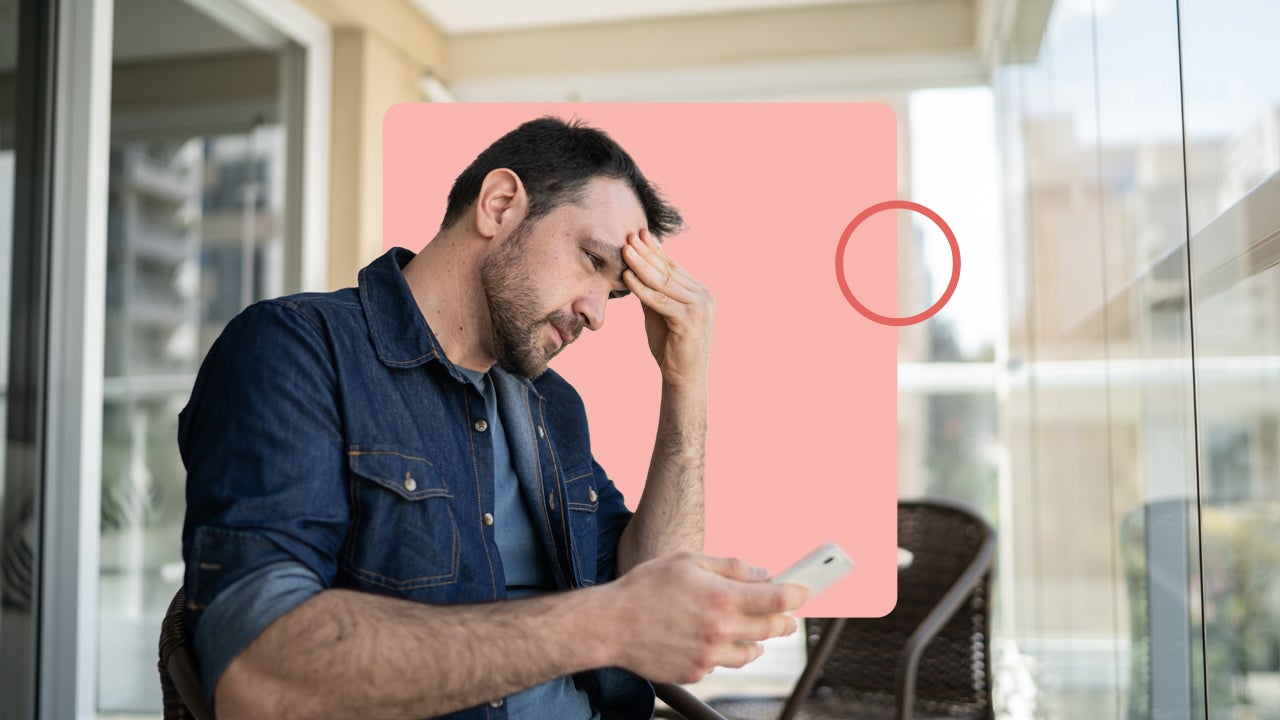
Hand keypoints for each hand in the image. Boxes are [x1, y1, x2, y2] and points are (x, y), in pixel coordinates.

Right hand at [600, 552, 808, 683]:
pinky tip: (709, 637)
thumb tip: (762, 573)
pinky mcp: (697, 672)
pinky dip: (724, 651)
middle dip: (784, 621)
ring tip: (747, 628)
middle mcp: (720, 630)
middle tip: (785, 615)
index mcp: (722, 598)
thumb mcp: (688, 561)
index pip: (777, 599)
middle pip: (771, 629)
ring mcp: (709, 655)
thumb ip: (730, 567)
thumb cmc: (646, 587)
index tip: (805, 593)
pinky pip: (722, 663)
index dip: (797, 595)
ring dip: (756, 640)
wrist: (610, 624)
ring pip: (751, 652)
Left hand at [622, 230, 714, 388]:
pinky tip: (627, 277)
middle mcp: (704, 296)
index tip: (639, 234)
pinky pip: (660, 301)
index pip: (674, 267)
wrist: (685, 379)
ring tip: (625, 250)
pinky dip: (642, 288)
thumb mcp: (661, 314)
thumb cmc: (671, 348)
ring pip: (664, 282)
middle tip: (629, 236)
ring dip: (642, 265)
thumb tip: (636, 269)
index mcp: (700, 292)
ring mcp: (699, 308)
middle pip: (669, 270)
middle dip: (647, 253)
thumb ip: (653, 293)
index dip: (655, 250)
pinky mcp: (689, 320)